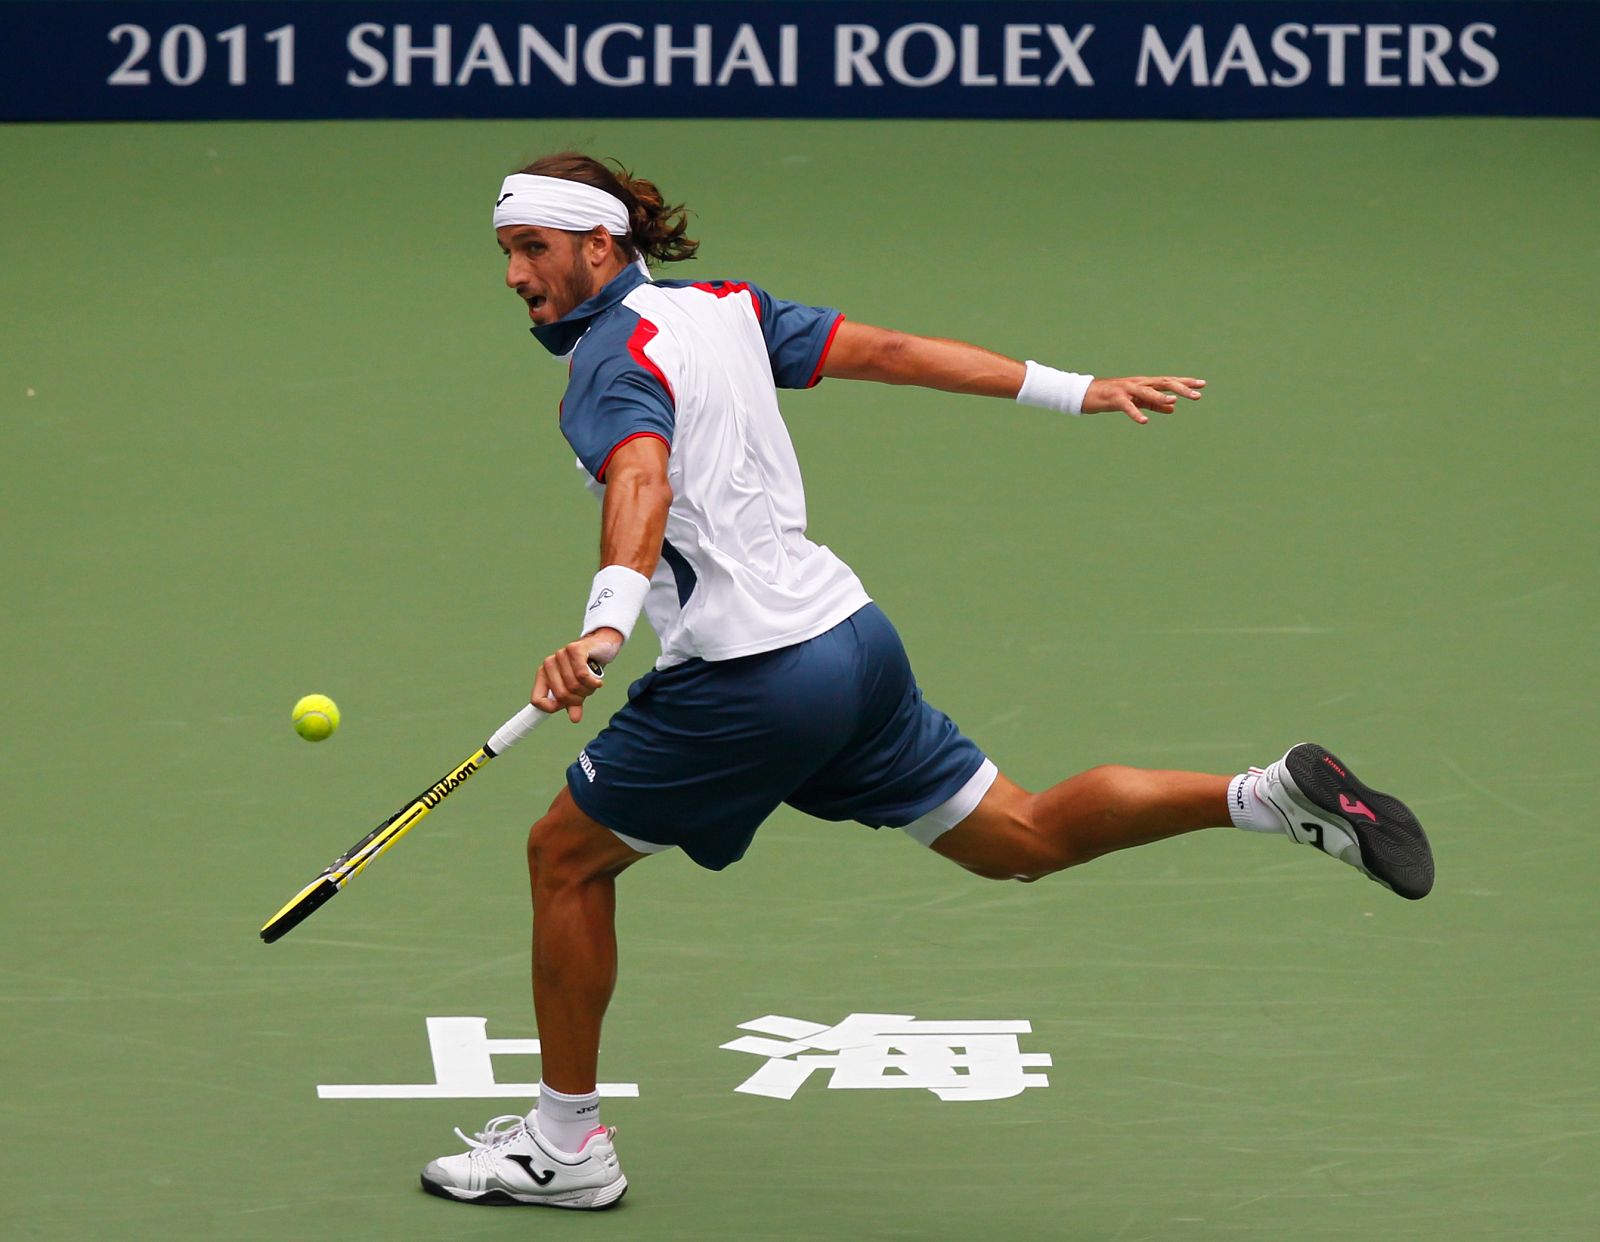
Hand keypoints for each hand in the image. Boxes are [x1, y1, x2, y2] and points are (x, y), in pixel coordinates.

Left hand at [532, 629, 621, 722]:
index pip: (537, 700)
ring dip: (588, 688)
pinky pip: (581, 675)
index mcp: (544, 675)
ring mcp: (560, 655)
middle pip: (562, 695)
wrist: (601, 645)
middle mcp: (548, 664)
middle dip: (578, 698)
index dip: (551, 708)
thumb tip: (574, 719)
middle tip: (587, 691)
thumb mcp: (579, 688)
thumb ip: (574, 703)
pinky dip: (592, 682)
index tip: (566, 707)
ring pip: (574, 685)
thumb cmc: (586, 667)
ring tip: (593, 681)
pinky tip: (598, 681)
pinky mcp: (574, 649)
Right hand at [1083, 376, 1205, 423]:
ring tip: (1174, 400)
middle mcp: (1138, 383)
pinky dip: (1135, 413)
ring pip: (1146, 391)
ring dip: (1160, 396)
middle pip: (1163, 383)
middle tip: (1197, 396)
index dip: (1185, 382)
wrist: (1086, 394)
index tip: (1202, 385)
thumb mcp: (1137, 400)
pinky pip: (1127, 407)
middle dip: (1181, 388)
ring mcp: (1126, 390)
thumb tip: (1174, 408)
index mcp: (1145, 384)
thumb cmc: (1112, 397)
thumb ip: (1155, 404)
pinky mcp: (1115, 399)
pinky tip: (1144, 421)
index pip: (1168, 381)